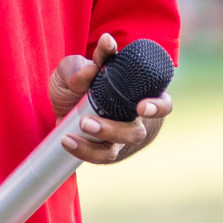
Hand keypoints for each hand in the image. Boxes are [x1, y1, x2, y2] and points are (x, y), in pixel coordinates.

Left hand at [46, 32, 172, 165]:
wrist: (61, 107)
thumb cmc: (74, 82)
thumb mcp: (71, 68)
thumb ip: (78, 67)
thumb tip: (90, 70)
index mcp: (134, 91)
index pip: (161, 102)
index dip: (158, 107)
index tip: (141, 107)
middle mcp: (131, 115)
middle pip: (136, 130)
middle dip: (115, 129)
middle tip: (87, 122)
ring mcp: (119, 134)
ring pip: (118, 146)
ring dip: (99, 138)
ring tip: (79, 126)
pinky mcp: (105, 148)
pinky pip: (102, 155)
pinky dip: (84, 149)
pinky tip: (67, 140)